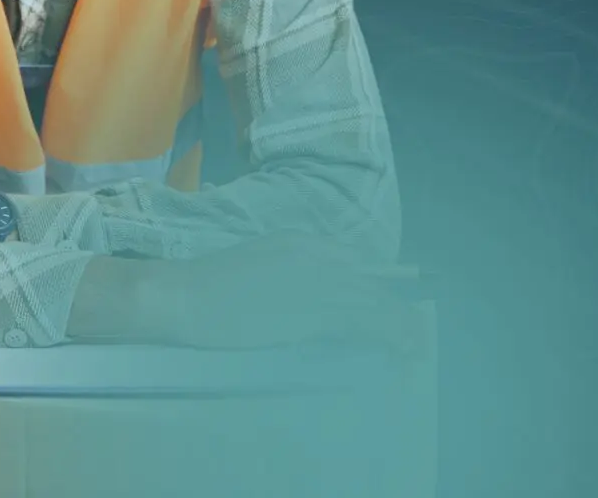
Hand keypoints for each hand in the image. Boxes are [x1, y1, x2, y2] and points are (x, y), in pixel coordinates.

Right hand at [71, 232, 423, 356]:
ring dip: (401, 330)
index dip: (378, 293)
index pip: (358, 266)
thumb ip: (291, 279)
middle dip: (397, 314)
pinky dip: (389, 338)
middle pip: (373, 285)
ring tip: (413, 353)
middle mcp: (318, 256)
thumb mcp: (260, 269)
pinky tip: (401, 354)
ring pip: (376, 304)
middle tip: (411, 341)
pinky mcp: (313, 311)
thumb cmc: (209, 288)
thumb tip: (314, 304)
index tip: (390, 316)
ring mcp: (317, 282)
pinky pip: (365, 324)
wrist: (184, 295)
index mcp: (303, 244)